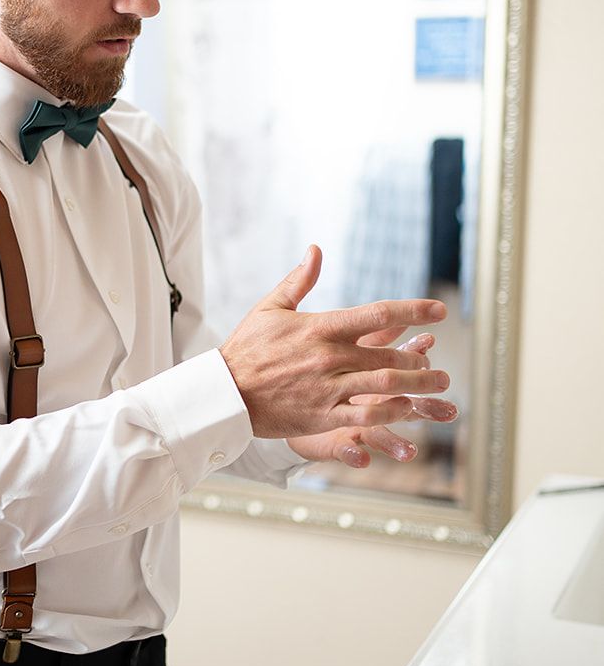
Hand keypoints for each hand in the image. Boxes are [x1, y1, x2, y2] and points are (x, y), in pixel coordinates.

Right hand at [218, 245, 450, 438]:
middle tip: (437, 363)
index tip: (440, 309)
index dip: (414, 310)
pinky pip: (366, 416)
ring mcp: (328, 388)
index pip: (377, 314)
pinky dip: (392, 412)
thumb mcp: (270, 307)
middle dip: (420, 359)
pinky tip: (406, 410)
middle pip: (389, 355)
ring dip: (417, 385)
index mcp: (321, 327)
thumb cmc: (246, 348)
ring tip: (436, 385)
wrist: (224, 392)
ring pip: (385, 386)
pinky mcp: (322, 416)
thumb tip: (315, 249)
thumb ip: (299, 280)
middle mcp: (329, 357)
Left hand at [287, 329, 459, 467]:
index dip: (416, 357)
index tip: (432, 344)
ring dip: (397, 443)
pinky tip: (362, 458)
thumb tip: (398, 317)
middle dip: (427, 409)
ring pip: (382, 435)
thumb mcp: (345, 352)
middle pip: (405, 407)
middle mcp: (371, 405)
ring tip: (409, 452)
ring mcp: (356, 427)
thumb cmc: (323, 379)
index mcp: (375, 381)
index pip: (401, 369)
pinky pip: (346, 450)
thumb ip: (372, 336)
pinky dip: (354, 454)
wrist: (292, 408)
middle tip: (450, 412)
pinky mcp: (335, 444)